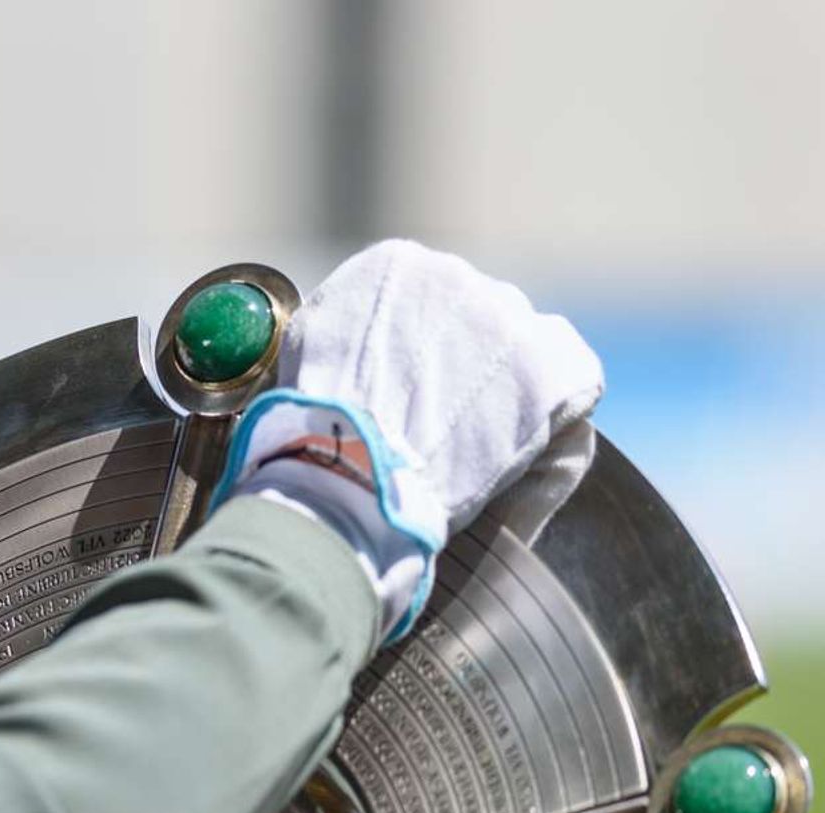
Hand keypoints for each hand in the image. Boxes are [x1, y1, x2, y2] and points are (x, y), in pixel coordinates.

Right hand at [216, 240, 603, 643]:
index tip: (408, 394)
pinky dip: (557, 411)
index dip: (422, 351)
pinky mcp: (547, 366)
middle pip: (479, 316)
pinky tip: (521, 443)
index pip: (430, 298)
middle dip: (466, 366)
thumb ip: (350, 331)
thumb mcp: (307, 353)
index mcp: (393, 267)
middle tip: (440, 425)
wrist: (346, 474)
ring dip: (508, 389)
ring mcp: (505, 318)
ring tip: (473, 445)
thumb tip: (369, 343)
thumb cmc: (312, 431)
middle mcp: (454, 275)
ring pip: (526, 345)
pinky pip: (574, 377)